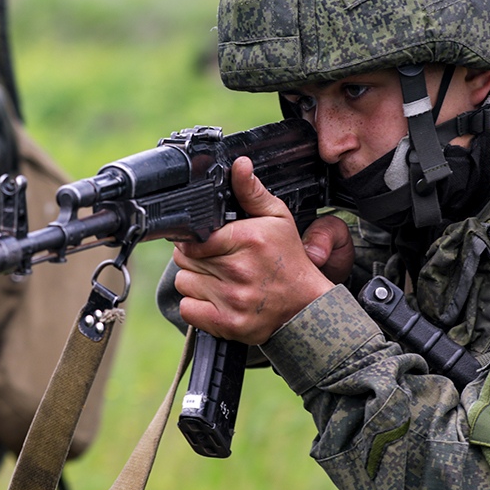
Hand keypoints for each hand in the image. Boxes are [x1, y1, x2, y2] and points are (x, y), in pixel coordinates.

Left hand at [173, 156, 340, 344]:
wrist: (306, 307)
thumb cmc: (288, 261)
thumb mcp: (277, 219)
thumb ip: (252, 192)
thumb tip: (239, 165)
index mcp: (248, 240)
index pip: (193, 238)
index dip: (196, 240)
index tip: (207, 243)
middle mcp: (239, 270)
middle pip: (184, 260)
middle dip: (196, 259)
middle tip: (217, 261)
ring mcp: (232, 300)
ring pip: (183, 283)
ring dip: (195, 281)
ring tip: (218, 280)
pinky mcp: (227, 324)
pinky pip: (187, 309)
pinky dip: (196, 306)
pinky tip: (215, 300)